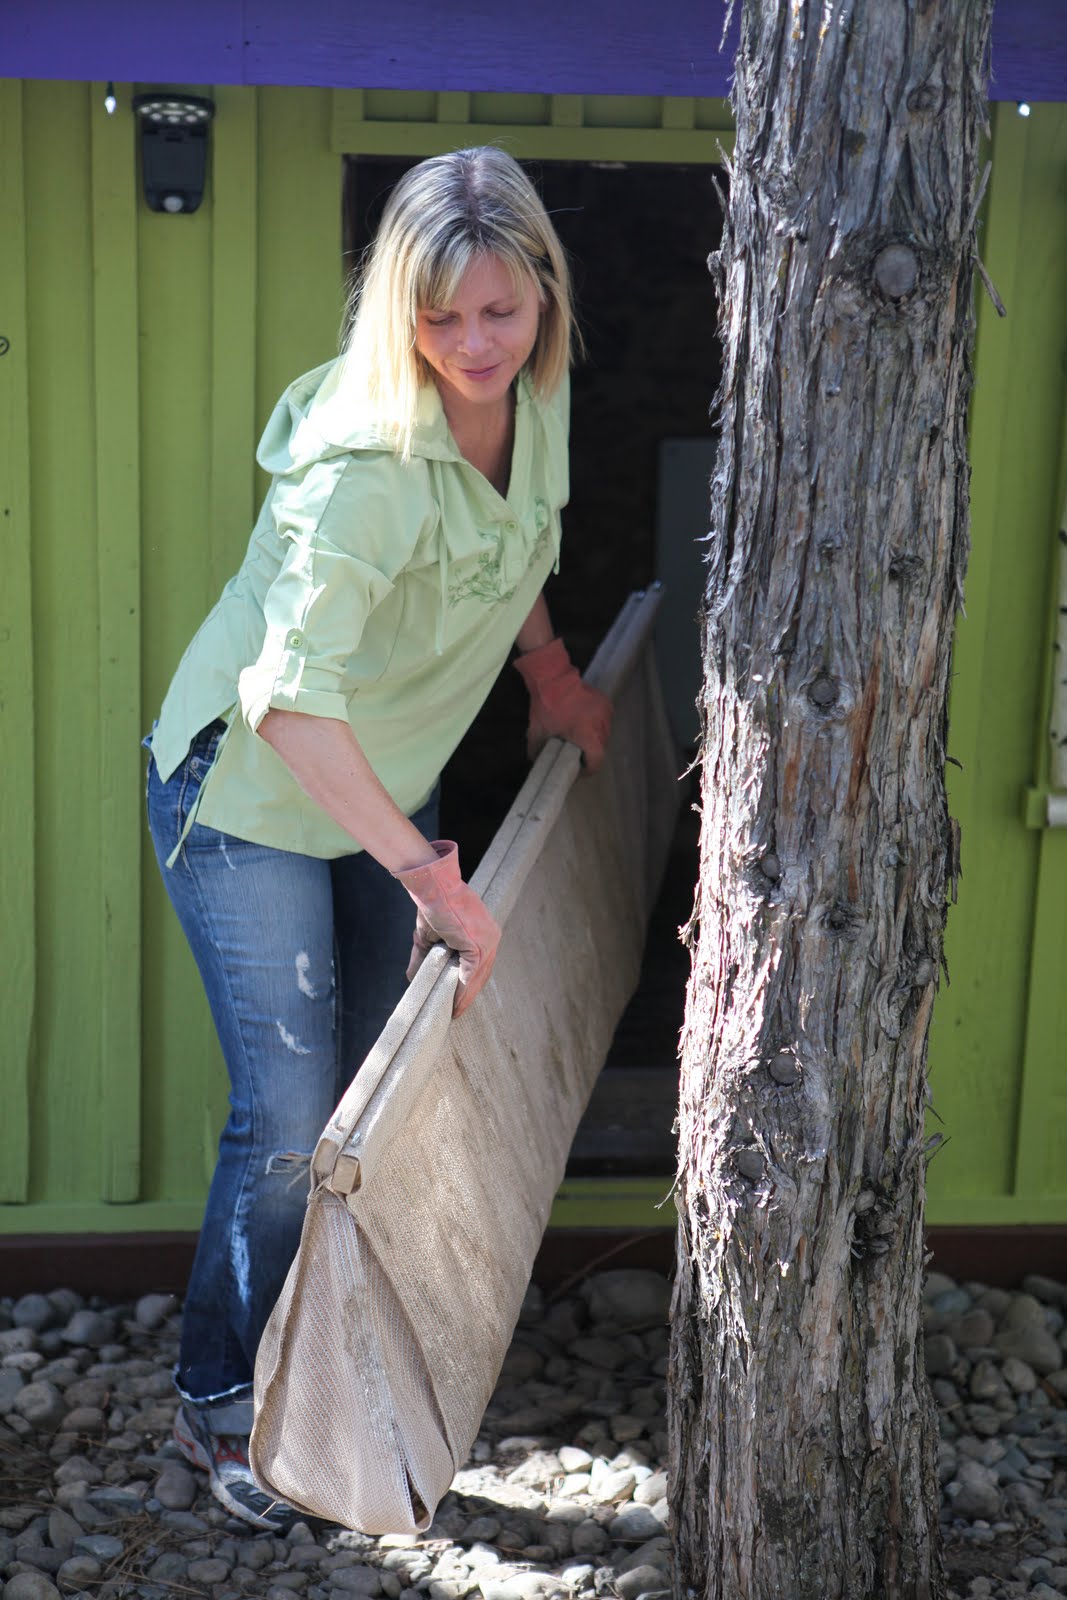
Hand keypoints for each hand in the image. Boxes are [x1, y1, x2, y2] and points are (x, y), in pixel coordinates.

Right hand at [393, 841, 500, 1016]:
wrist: (432, 887)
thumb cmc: (431, 905)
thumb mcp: (428, 937)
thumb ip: (423, 958)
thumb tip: (412, 977)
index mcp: (483, 932)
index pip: (480, 963)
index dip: (469, 982)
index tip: (459, 997)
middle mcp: (490, 936)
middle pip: (482, 972)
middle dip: (469, 993)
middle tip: (456, 1010)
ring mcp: (487, 941)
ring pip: (478, 976)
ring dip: (466, 996)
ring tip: (454, 1012)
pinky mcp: (478, 945)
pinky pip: (471, 974)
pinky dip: (463, 990)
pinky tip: (455, 1003)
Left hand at [515, 637, 612, 773]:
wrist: (552, 678)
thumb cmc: (545, 707)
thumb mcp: (536, 733)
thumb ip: (537, 752)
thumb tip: (537, 764)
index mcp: (587, 734)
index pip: (597, 760)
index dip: (588, 769)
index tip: (577, 770)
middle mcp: (601, 724)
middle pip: (601, 748)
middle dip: (589, 755)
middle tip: (576, 755)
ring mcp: (606, 712)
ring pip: (604, 735)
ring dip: (594, 740)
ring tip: (580, 739)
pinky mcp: (606, 702)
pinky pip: (604, 722)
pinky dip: (596, 726)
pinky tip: (584, 724)